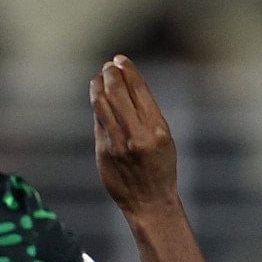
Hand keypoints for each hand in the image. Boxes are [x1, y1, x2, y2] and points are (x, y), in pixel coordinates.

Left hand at [89, 54, 179, 215]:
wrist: (150, 202)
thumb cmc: (160, 168)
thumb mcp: (164, 139)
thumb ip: (146, 114)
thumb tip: (125, 86)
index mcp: (157, 129)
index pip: (139, 90)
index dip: (128, 71)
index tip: (120, 60)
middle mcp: (137, 135)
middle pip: (118, 92)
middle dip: (111, 74)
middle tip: (108, 67)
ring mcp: (118, 144)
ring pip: (102, 104)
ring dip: (98, 86)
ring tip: (99, 78)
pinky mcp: (104, 152)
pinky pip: (98, 122)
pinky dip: (97, 106)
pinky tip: (98, 98)